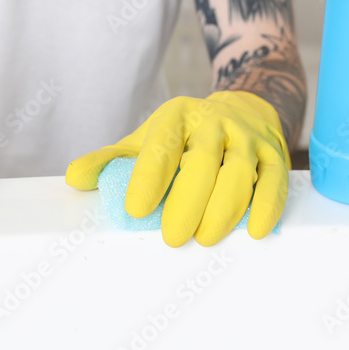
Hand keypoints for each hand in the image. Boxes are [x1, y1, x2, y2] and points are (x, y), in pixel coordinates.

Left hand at [65, 91, 288, 246]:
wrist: (242, 110)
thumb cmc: (183, 137)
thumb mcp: (146, 141)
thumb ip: (111, 160)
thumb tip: (74, 179)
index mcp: (176, 117)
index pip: (161, 146)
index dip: (149, 177)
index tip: (136, 209)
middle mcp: (214, 122)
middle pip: (202, 162)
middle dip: (187, 201)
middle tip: (172, 238)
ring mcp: (247, 137)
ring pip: (239, 172)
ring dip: (224, 209)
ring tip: (205, 239)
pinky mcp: (274, 154)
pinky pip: (274, 181)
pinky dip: (266, 206)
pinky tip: (254, 231)